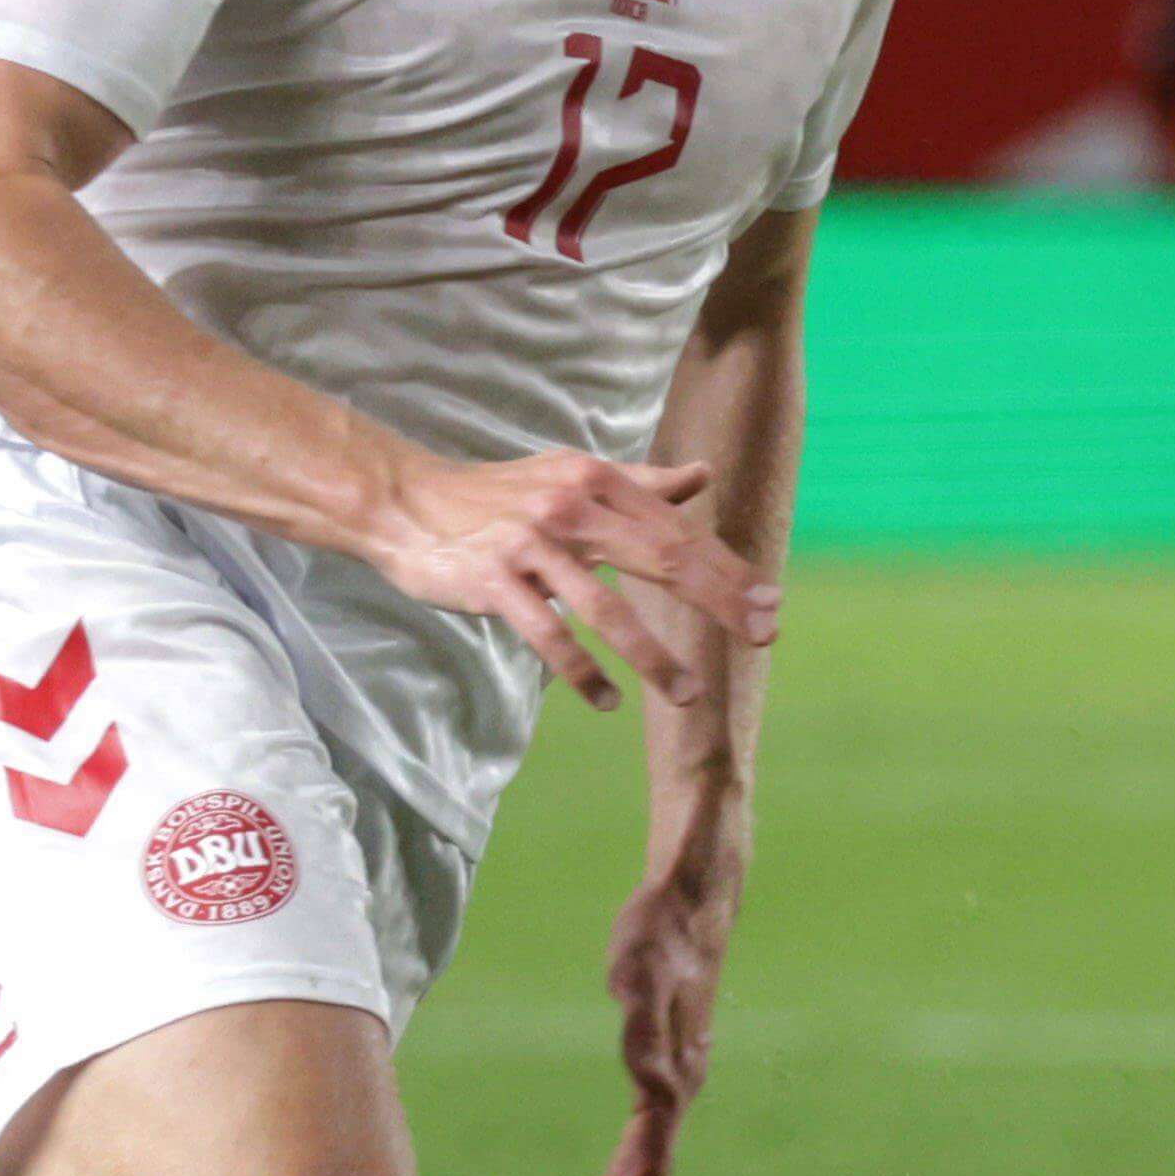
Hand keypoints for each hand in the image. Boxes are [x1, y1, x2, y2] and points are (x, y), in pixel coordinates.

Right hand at [372, 453, 771, 715]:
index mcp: (597, 482)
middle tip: (761, 635)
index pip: (677, 531)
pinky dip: (582, 671)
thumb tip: (702, 475)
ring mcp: (530, 546)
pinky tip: (610, 700)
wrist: (404, 500)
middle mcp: (570, 509)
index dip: (727, 568)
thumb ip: (640, 483)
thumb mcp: (572, 475)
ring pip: (605, 607)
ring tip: (688, 695)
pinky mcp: (492, 581)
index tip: (770, 603)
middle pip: (660, 558)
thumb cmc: (500, 493)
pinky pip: (547, 634)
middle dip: (717, 600)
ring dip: (652, 656)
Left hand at [552, 836, 737, 1175]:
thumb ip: (642, 1028)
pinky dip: (621, 1174)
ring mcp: (674, 1081)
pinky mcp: (664, 1068)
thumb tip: (648, 1088)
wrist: (694, 903)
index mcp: (673, 1080)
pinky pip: (643, 1141)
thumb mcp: (639, 975)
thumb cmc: (659, 934)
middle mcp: (678, 1089)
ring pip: (644, 1164)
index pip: (645, 1168)